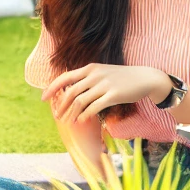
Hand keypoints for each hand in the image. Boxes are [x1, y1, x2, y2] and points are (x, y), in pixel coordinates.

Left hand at [45, 64, 171, 123]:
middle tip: (56, 116)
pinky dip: (85, 115)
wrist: (145, 78)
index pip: (65, 77)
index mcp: (90, 68)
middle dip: (61, 106)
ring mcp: (104, 84)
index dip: (52, 88)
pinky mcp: (113, 95)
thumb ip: (87, 79)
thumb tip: (70, 90)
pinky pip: (94, 107)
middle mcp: (95, 74)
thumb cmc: (122, 78)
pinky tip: (82, 120)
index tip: (43, 98)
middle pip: (71, 92)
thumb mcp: (103, 73)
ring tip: (69, 122)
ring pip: (81, 101)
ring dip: (72, 113)